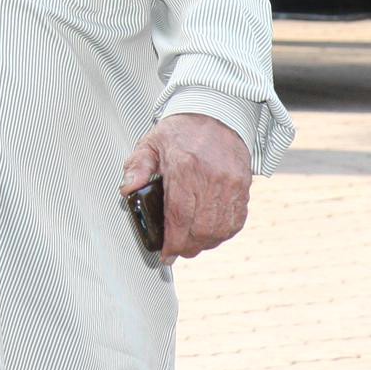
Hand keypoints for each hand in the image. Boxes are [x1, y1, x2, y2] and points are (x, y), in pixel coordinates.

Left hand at [120, 114, 252, 262]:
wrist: (216, 114)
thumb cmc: (182, 131)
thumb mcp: (151, 143)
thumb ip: (137, 167)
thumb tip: (127, 190)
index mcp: (184, 167)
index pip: (179, 216)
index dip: (173, 242)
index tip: (166, 255)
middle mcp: (210, 177)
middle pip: (201, 228)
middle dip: (187, 247)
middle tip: (177, 251)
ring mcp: (230, 183)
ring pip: (220, 229)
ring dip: (205, 243)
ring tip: (192, 244)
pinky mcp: (243, 186)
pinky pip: (236, 220)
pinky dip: (223, 233)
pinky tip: (211, 234)